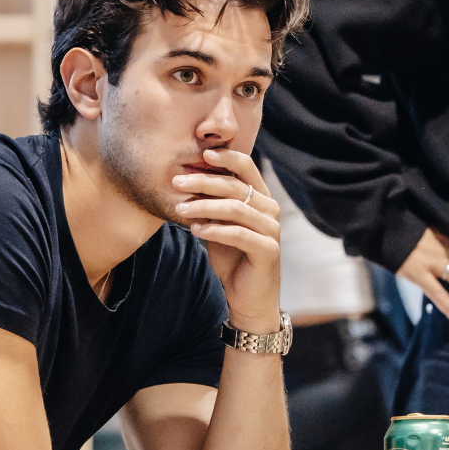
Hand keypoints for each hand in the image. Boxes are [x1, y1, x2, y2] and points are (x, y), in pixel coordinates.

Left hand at [172, 148, 281, 331]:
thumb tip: (184, 180)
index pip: (246, 167)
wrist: (248, 296)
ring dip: (204, 207)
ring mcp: (272, 229)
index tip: (200, 153)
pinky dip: (215, 230)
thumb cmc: (232, 258)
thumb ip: (210, 204)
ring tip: (180, 210)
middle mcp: (270, 209)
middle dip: (203, 182)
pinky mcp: (268, 250)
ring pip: (235, 209)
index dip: (225, 157)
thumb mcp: (218, 225)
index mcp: (261, 197)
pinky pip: (239, 234)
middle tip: (176, 182)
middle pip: (236, 186)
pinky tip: (196, 231)